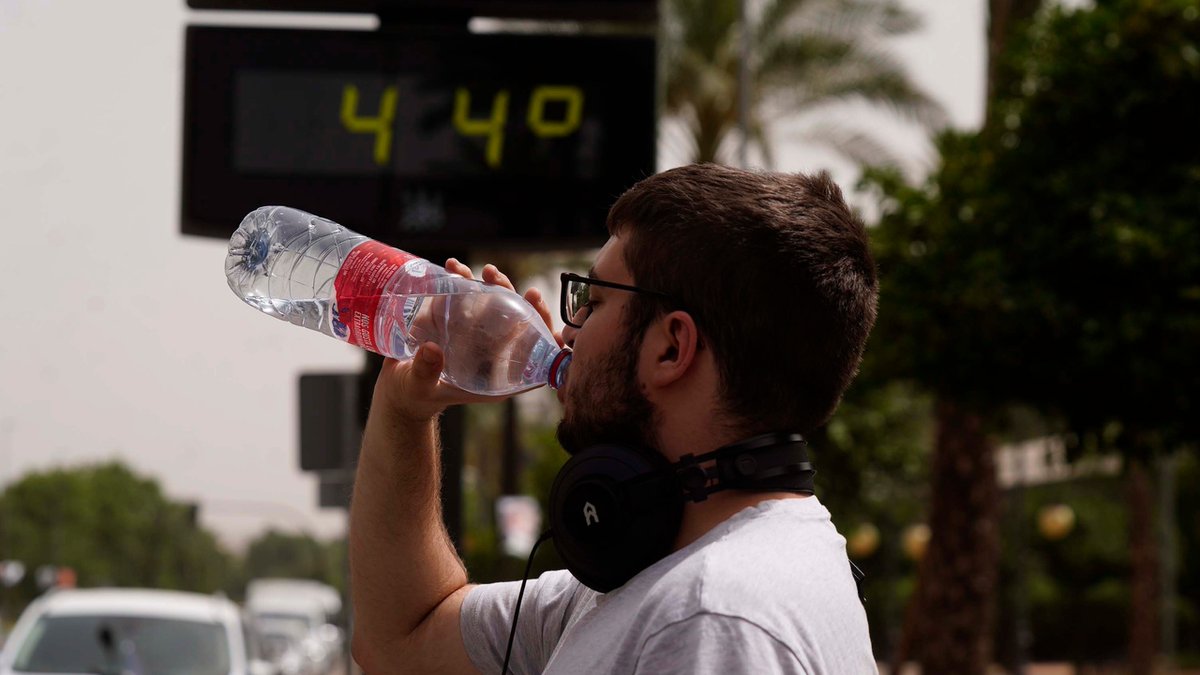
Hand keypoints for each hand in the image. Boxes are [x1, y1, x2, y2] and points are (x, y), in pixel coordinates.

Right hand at [373, 258, 561, 421]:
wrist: (397, 389)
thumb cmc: (413, 396)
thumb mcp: (420, 388)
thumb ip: (426, 372)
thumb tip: (432, 349)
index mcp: (495, 377)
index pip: (532, 355)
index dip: (542, 331)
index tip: (535, 307)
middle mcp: (492, 355)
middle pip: (519, 325)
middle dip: (517, 298)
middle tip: (499, 280)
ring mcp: (477, 337)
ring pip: (499, 308)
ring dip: (496, 285)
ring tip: (484, 271)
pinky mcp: (459, 323)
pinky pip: (470, 299)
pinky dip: (464, 281)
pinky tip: (453, 267)